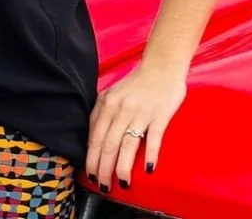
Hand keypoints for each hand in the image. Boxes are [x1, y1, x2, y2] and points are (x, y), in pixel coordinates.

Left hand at [85, 62, 185, 191]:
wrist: (162, 66)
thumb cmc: (136, 83)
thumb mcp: (112, 94)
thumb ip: (100, 114)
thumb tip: (92, 141)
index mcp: (107, 104)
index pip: (95, 137)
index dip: (92, 159)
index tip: (90, 175)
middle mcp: (121, 109)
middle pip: (109, 144)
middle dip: (104, 169)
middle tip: (103, 185)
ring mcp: (141, 112)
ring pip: (128, 145)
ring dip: (123, 167)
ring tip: (123, 183)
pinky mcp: (160, 115)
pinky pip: (153, 139)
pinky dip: (150, 155)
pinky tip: (148, 169)